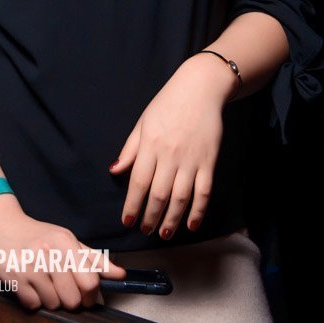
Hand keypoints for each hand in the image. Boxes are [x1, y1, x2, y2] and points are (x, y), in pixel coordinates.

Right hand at [0, 196, 123, 311]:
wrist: (1, 224)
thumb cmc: (38, 235)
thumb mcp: (67, 240)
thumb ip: (94, 259)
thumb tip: (120, 274)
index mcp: (65, 243)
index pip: (90, 281)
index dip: (91, 295)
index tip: (87, 297)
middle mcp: (48, 253)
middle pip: (72, 298)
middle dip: (71, 300)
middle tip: (63, 291)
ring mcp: (29, 266)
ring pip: (53, 303)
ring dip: (51, 299)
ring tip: (44, 284)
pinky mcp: (13, 276)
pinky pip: (33, 304)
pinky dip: (34, 300)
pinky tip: (30, 285)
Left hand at [111, 54, 229, 240]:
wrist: (200, 89)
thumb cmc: (167, 104)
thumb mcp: (142, 123)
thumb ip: (130, 149)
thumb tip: (114, 171)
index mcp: (150, 145)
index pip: (138, 182)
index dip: (132, 205)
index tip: (128, 221)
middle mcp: (170, 155)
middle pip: (158, 194)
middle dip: (150, 217)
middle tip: (146, 231)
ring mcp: (191, 159)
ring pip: (181, 197)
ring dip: (172, 219)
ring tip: (164, 233)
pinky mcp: (209, 161)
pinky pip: (203, 191)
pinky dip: (198, 210)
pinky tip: (192, 224)